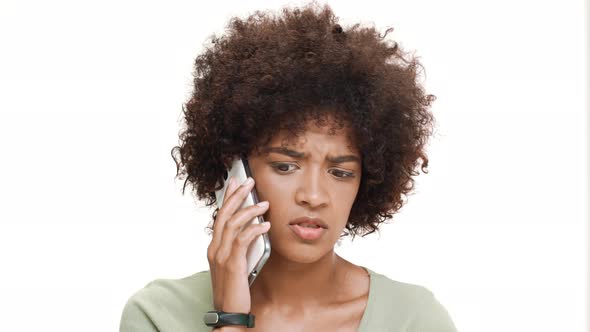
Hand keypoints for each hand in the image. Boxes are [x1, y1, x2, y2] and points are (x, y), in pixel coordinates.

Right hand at [207, 176, 270, 312]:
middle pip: (224, 215)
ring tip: (264, 203)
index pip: (220, 216)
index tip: (235, 182)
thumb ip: (241, 247)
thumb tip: (255, 229)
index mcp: (214, 247)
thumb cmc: (234, 289)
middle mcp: (215, 249)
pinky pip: (242, 241)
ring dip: (249, 211)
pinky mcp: (233, 264)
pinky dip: (254, 230)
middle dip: (237, 195)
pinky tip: (266, 225)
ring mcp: (222, 256)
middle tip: (249, 181)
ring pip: (233, 224)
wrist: (228, 313)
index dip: (227, 198)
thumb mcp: (236, 264)